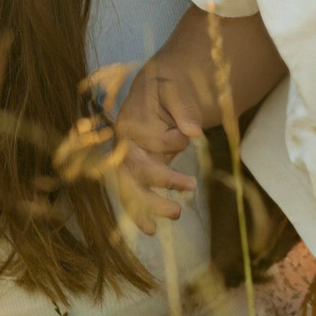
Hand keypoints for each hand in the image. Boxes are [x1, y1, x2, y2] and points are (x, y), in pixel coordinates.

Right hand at [104, 60, 199, 232]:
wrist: (158, 86)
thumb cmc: (167, 85)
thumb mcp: (175, 86)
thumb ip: (183, 106)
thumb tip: (193, 131)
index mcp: (128, 120)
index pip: (146, 139)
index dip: (168, 141)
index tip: (188, 135)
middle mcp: (122, 143)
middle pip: (133, 168)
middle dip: (160, 181)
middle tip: (191, 186)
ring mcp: (126, 159)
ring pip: (130, 187)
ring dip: (150, 204)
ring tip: (177, 214)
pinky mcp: (136, 170)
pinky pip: (132, 193)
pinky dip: (139, 212)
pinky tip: (150, 229)